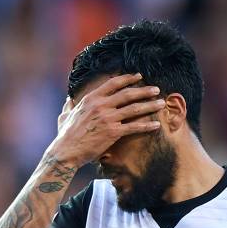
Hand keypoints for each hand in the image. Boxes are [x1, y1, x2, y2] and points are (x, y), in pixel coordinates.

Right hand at [48, 73, 164, 167]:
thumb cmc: (65, 135)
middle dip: (144, 90)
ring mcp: (108, 118)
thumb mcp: (65, 115)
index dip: (128, 78)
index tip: (139, 76)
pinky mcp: (113, 132)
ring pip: (134, 108)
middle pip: (128, 93)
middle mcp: (101, 105)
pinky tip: (156, 125)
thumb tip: (69, 100)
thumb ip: (69, 106)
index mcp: (91, 98)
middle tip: (156, 89)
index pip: (113, 83)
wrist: (66, 151)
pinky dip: (147, 125)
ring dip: (150, 105)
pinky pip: (134, 127)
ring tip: (161, 103)